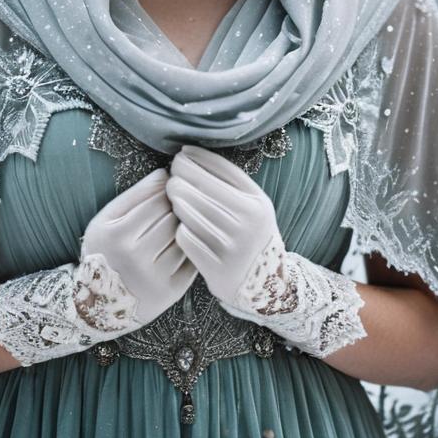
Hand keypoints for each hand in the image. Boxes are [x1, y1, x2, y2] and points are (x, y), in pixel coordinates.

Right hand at [81, 167, 197, 325]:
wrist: (100, 303)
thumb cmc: (105, 252)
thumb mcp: (106, 220)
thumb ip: (134, 195)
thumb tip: (165, 174)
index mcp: (117, 235)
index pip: (156, 201)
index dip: (166, 191)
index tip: (169, 188)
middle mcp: (135, 258)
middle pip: (172, 218)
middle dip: (177, 208)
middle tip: (177, 205)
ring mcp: (154, 277)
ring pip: (183, 237)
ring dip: (185, 226)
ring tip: (179, 223)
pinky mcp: (171, 292)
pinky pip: (190, 259)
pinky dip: (191, 248)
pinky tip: (184, 243)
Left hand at [164, 144, 280, 311]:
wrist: (265, 283)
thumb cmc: (252, 234)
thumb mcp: (255, 205)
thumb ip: (231, 180)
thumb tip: (192, 154)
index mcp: (257, 205)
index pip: (220, 171)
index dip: (196, 159)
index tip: (182, 154)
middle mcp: (247, 225)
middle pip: (201, 190)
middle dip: (180, 177)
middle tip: (172, 175)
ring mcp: (232, 248)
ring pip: (190, 213)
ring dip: (176, 201)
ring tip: (173, 195)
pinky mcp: (216, 269)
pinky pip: (186, 239)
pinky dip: (179, 228)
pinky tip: (178, 223)